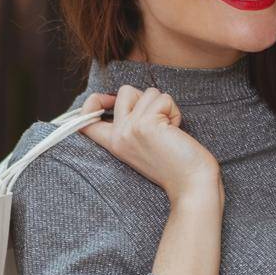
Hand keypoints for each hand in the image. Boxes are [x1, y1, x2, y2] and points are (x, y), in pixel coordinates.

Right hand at [82, 85, 220, 204]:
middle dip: (147, 98)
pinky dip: (174, 111)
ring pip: (148, 92)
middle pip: (124, 92)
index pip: (85, 120)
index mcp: (114, 143)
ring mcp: (129, 129)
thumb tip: (132, 96)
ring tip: (169, 129)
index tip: (107, 101)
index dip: (91, 103)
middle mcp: (117, 135)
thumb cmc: (175, 163)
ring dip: (165, 106)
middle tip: (159, 121)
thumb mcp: (142, 145)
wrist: (191, 183)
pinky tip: (175, 130)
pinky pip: (163, 99)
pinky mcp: (146, 124)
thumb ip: (131, 125)